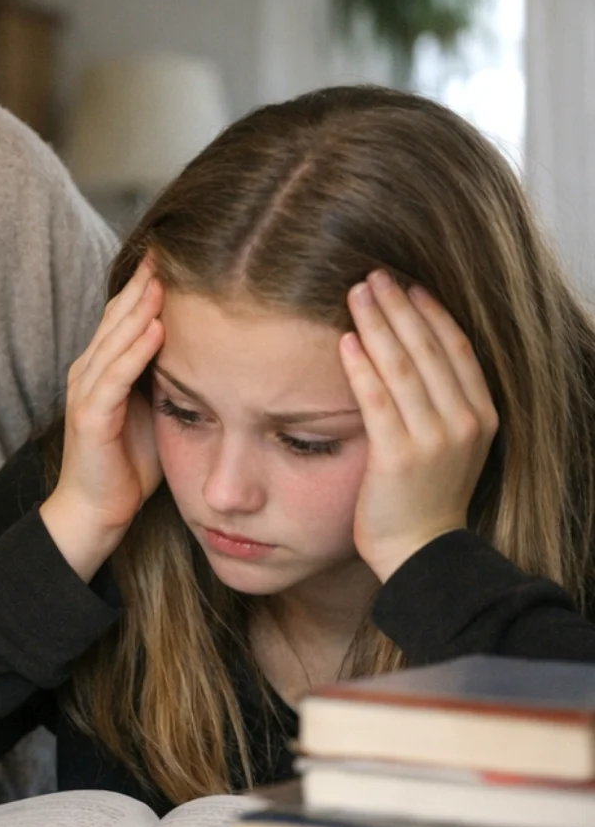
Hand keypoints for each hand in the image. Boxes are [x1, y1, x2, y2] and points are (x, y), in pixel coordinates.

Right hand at [40, 257, 164, 578]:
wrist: (98, 511)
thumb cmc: (128, 464)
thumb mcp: (156, 410)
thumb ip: (169, 377)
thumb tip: (211, 349)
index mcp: (104, 367)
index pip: (126, 314)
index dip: (148, 284)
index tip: (177, 254)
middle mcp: (89, 371)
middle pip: (118, 315)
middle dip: (144, 282)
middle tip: (170, 247)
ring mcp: (86, 392)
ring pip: (114, 339)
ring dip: (140, 307)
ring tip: (164, 276)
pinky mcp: (90, 417)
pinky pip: (114, 376)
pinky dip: (135, 350)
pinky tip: (157, 328)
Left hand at [341, 271, 497, 579]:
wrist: (420, 552)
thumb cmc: (423, 497)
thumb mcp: (445, 443)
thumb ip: (436, 402)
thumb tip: (405, 356)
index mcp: (481, 415)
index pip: (456, 349)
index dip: (431, 313)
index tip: (408, 284)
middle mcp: (464, 422)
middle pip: (429, 348)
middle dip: (400, 306)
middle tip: (374, 274)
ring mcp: (435, 439)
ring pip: (404, 367)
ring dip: (378, 324)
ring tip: (356, 292)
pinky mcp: (399, 457)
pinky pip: (378, 401)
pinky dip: (362, 368)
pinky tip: (345, 341)